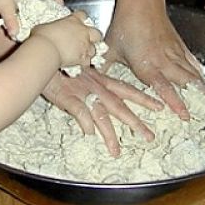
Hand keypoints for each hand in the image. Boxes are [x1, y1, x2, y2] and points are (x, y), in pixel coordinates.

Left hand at [0, 0, 60, 38]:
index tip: (63, 12)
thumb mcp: (4, 7)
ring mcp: (22, 1)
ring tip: (46, 30)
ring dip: (41, 18)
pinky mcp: (17, 7)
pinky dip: (32, 20)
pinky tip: (31, 30)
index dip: (59, 1)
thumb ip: (11, 20)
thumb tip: (15, 34)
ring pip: (37, 9)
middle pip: (46, 3)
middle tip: (56, 25)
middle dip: (52, 13)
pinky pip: (29, 14)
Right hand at [29, 11, 101, 67]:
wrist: (46, 50)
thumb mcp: (44, 26)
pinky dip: (84, 63)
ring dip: (89, 51)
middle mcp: (82, 32)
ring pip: (94, 49)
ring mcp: (84, 45)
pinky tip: (79, 63)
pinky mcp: (83, 58)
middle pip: (96, 32)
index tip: (78, 20)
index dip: (81, 18)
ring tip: (82, 53)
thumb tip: (46, 29)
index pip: (82, 15)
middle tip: (87, 38)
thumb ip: (50, 27)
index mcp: (73, 20)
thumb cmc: (43, 36)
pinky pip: (88, 62)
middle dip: (93, 36)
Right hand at [42, 67, 162, 156]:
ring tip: (116, 151)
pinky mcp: (67, 97)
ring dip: (108, 133)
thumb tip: (101, 91)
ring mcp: (83, 93)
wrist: (45, 53)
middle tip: (149, 137)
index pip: (126, 89)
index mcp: (101, 79)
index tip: (159, 105)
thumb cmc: (62, 60)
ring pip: (100, 115)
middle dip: (135, 122)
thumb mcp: (81, 67)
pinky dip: (84, 121)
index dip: (143, 97)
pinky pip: (78, 111)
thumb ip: (91, 81)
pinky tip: (89, 134)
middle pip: (119, 107)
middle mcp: (96, 87)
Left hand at [104, 3, 204, 119]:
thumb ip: (103, 68)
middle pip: (186, 84)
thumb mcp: (110, 49)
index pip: (163, 88)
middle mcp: (164, 61)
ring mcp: (174, 53)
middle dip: (200, 100)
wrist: (141, 2)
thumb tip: (89, 81)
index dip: (175, 102)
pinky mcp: (179, 45)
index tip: (185, 116)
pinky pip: (192, 62)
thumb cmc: (125, 25)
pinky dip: (200, 73)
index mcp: (147, 65)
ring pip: (193, 75)